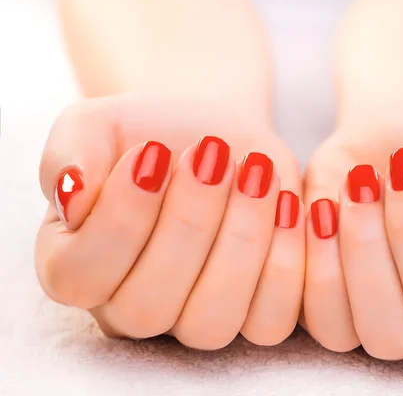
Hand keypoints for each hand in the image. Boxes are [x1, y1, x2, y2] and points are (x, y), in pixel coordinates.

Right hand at [35, 94, 304, 348]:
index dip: (120, 218)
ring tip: (256, 172)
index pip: (81, 275)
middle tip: (212, 153)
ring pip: (211, 323)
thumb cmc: (151, 135)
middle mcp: (130, 308)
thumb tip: (72, 194)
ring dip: (241, 242)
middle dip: (188, 224)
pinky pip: (269, 322)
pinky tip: (287, 203)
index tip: (150, 153)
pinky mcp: (251, 315)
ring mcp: (192, 320)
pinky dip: (285, 263)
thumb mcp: (98, 125)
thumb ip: (70, 152)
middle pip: (149, 307)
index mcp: (77, 268)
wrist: (215, 141)